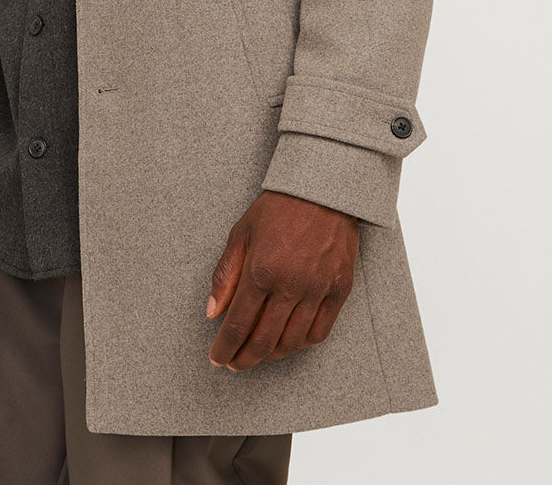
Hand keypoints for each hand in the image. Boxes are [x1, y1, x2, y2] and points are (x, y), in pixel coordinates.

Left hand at [206, 189, 359, 370]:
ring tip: (260, 353)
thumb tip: (212, 313)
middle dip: (245, 359)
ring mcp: (317, 289)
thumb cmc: (279, 206)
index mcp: (261, 271)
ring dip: (272, 355)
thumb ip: (226, 275)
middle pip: (264, 341)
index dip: (225, 348)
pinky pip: (320, 331)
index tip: (218, 358)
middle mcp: (290, 285)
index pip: (237, 325)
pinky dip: (302, 343)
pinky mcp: (339, 288)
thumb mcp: (242, 232)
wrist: (323, 187)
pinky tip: (290, 341)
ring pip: (292, 341)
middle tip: (236, 363)